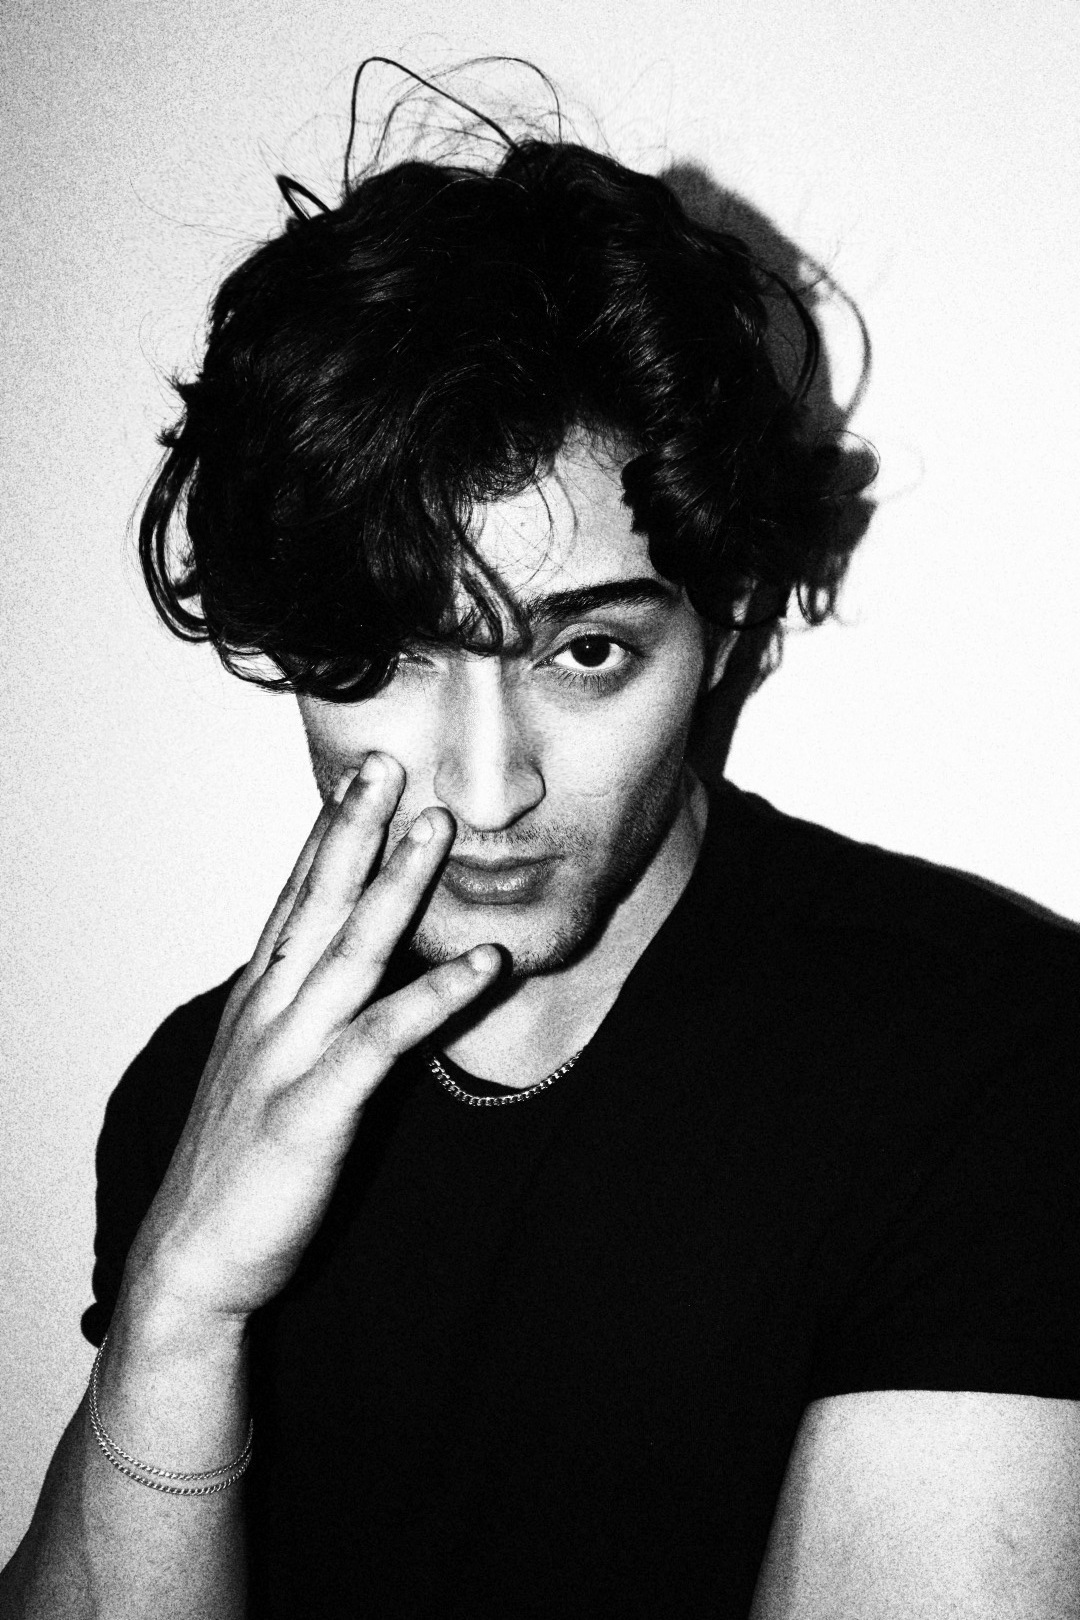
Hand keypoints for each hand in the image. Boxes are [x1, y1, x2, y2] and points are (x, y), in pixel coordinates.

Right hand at [125, 754, 498, 1324]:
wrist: (193, 1260)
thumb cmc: (238, 1165)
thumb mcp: (266, 1071)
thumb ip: (305, 1019)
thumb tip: (350, 981)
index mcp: (259, 1001)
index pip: (296, 900)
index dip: (328, 835)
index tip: (358, 777)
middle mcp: (270, 1013)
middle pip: (317, 904)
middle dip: (356, 829)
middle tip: (389, 762)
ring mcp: (288, 1057)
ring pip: (350, 953)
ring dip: (396, 887)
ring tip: (438, 826)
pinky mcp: (314, 1110)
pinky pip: (384, 1040)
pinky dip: (434, 995)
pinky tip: (484, 961)